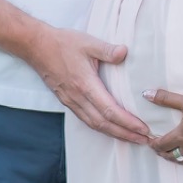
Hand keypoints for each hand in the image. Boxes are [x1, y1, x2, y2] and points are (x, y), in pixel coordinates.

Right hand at [29, 26, 151, 143]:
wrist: (37, 47)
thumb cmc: (63, 43)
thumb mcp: (88, 42)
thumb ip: (107, 49)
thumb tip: (125, 52)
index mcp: (85, 85)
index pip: (110, 110)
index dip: (127, 122)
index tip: (143, 129)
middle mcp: (78, 98)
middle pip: (104, 124)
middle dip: (126, 134)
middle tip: (145, 140)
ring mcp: (71, 101)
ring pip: (95, 125)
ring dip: (115, 134)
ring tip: (133, 138)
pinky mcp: (67, 101)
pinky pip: (86, 120)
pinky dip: (101, 128)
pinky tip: (111, 129)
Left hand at [143, 89, 182, 174]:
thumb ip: (166, 98)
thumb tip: (146, 93)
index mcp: (181, 136)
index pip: (162, 144)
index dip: (154, 144)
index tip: (150, 143)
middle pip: (172, 155)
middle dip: (164, 153)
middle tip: (159, 150)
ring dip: (177, 160)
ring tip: (173, 157)